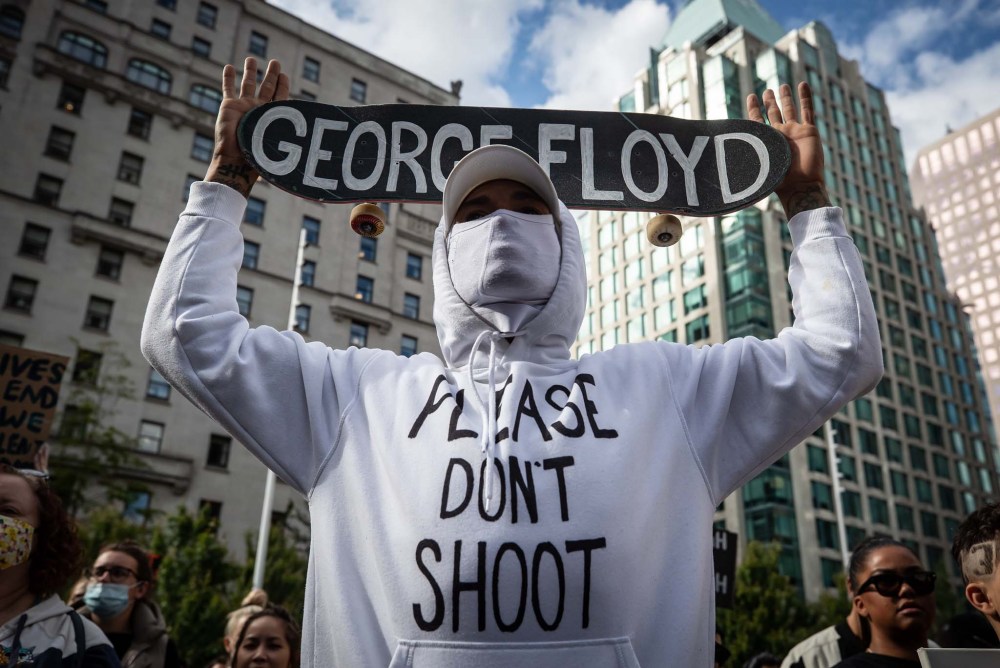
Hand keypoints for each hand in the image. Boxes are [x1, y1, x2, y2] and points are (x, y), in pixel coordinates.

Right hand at [206, 57, 289, 197]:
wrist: (236, 160)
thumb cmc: (258, 154)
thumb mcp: (277, 139)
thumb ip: (290, 131)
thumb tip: (315, 133)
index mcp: (272, 116)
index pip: (280, 96)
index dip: (282, 85)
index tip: (284, 75)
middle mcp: (258, 109)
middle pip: (266, 87)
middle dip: (271, 74)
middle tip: (275, 62)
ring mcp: (243, 106)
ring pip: (247, 84)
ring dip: (250, 71)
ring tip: (252, 59)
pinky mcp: (228, 106)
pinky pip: (227, 89)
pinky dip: (228, 78)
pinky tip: (228, 66)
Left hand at [747, 82, 829, 217]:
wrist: (801, 186)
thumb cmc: (779, 181)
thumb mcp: (759, 168)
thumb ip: (747, 159)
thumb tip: (720, 162)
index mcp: (767, 142)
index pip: (758, 121)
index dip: (754, 109)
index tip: (751, 97)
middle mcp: (780, 135)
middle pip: (773, 113)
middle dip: (769, 102)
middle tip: (766, 91)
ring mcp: (795, 132)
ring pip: (790, 109)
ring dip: (785, 97)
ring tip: (781, 86)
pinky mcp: (809, 131)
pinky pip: (808, 110)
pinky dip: (805, 96)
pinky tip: (802, 84)